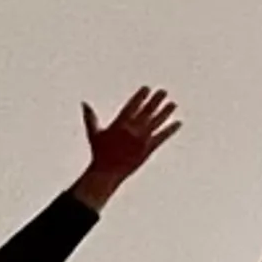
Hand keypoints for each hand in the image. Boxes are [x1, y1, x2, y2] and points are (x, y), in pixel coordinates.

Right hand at [77, 83, 181, 202]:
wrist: (107, 172)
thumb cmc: (99, 153)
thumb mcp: (94, 133)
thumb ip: (91, 117)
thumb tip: (84, 103)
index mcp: (120, 124)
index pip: (132, 106)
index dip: (140, 96)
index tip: (147, 88)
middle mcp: (132, 130)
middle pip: (146, 112)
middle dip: (155, 101)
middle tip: (163, 91)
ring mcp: (141, 140)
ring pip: (156, 123)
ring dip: (165, 113)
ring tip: (173, 104)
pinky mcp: (148, 149)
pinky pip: (161, 137)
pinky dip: (170, 130)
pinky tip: (178, 123)